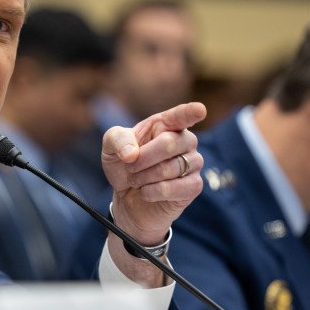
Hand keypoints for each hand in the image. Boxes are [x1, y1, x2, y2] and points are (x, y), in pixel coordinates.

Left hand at [103, 102, 205, 244]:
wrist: (127, 199)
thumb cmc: (124, 167)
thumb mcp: (110, 148)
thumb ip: (117, 140)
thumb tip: (132, 153)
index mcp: (166, 124)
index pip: (182, 115)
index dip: (190, 112)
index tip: (199, 110)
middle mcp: (185, 140)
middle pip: (168, 143)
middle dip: (141, 159)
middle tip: (130, 168)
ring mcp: (193, 162)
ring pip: (171, 168)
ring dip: (144, 177)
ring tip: (137, 181)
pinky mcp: (194, 186)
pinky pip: (176, 188)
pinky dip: (153, 192)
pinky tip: (146, 192)